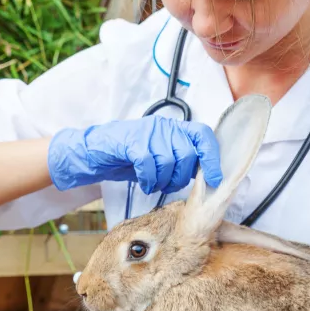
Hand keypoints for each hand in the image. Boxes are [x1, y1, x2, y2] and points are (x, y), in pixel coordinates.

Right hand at [47, 116, 223, 193]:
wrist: (94, 152)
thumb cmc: (129, 157)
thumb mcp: (159, 156)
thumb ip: (180, 159)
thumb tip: (204, 175)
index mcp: (174, 128)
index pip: (203, 136)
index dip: (212, 157)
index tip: (215, 178)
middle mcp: (164, 127)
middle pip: (187, 154)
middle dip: (180, 177)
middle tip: (168, 183)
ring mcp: (147, 133)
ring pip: (168, 161)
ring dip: (162, 180)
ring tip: (153, 183)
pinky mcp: (131, 142)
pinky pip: (148, 164)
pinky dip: (148, 179)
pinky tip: (143, 182)